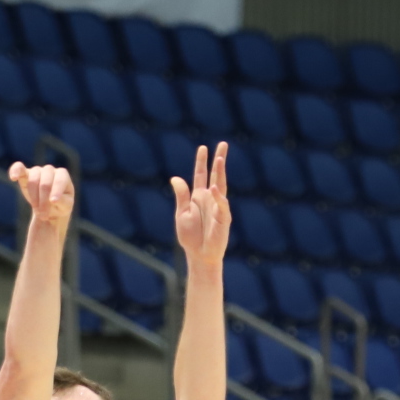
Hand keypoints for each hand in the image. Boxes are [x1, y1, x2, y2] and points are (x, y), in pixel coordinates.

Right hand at [8, 160, 74, 229]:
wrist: (48, 209)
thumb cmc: (60, 206)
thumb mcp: (65, 208)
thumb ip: (63, 203)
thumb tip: (54, 200)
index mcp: (62, 175)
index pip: (59, 180)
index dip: (56, 190)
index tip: (53, 202)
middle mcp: (50, 170)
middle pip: (45, 183)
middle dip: (44, 200)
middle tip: (44, 215)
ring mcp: (37, 171)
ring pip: (33, 180)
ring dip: (34, 197)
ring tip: (37, 210)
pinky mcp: (25, 174)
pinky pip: (19, 168)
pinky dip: (15, 171)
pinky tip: (13, 178)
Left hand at [171, 141, 231, 265]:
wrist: (199, 255)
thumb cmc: (190, 236)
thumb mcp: (182, 214)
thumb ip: (181, 196)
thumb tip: (175, 178)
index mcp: (198, 197)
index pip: (201, 175)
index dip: (201, 162)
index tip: (203, 147)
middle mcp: (210, 198)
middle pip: (216, 175)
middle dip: (219, 160)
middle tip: (223, 144)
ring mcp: (218, 207)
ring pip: (221, 185)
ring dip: (221, 172)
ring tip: (220, 158)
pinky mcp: (223, 218)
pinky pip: (222, 205)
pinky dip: (219, 197)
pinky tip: (214, 188)